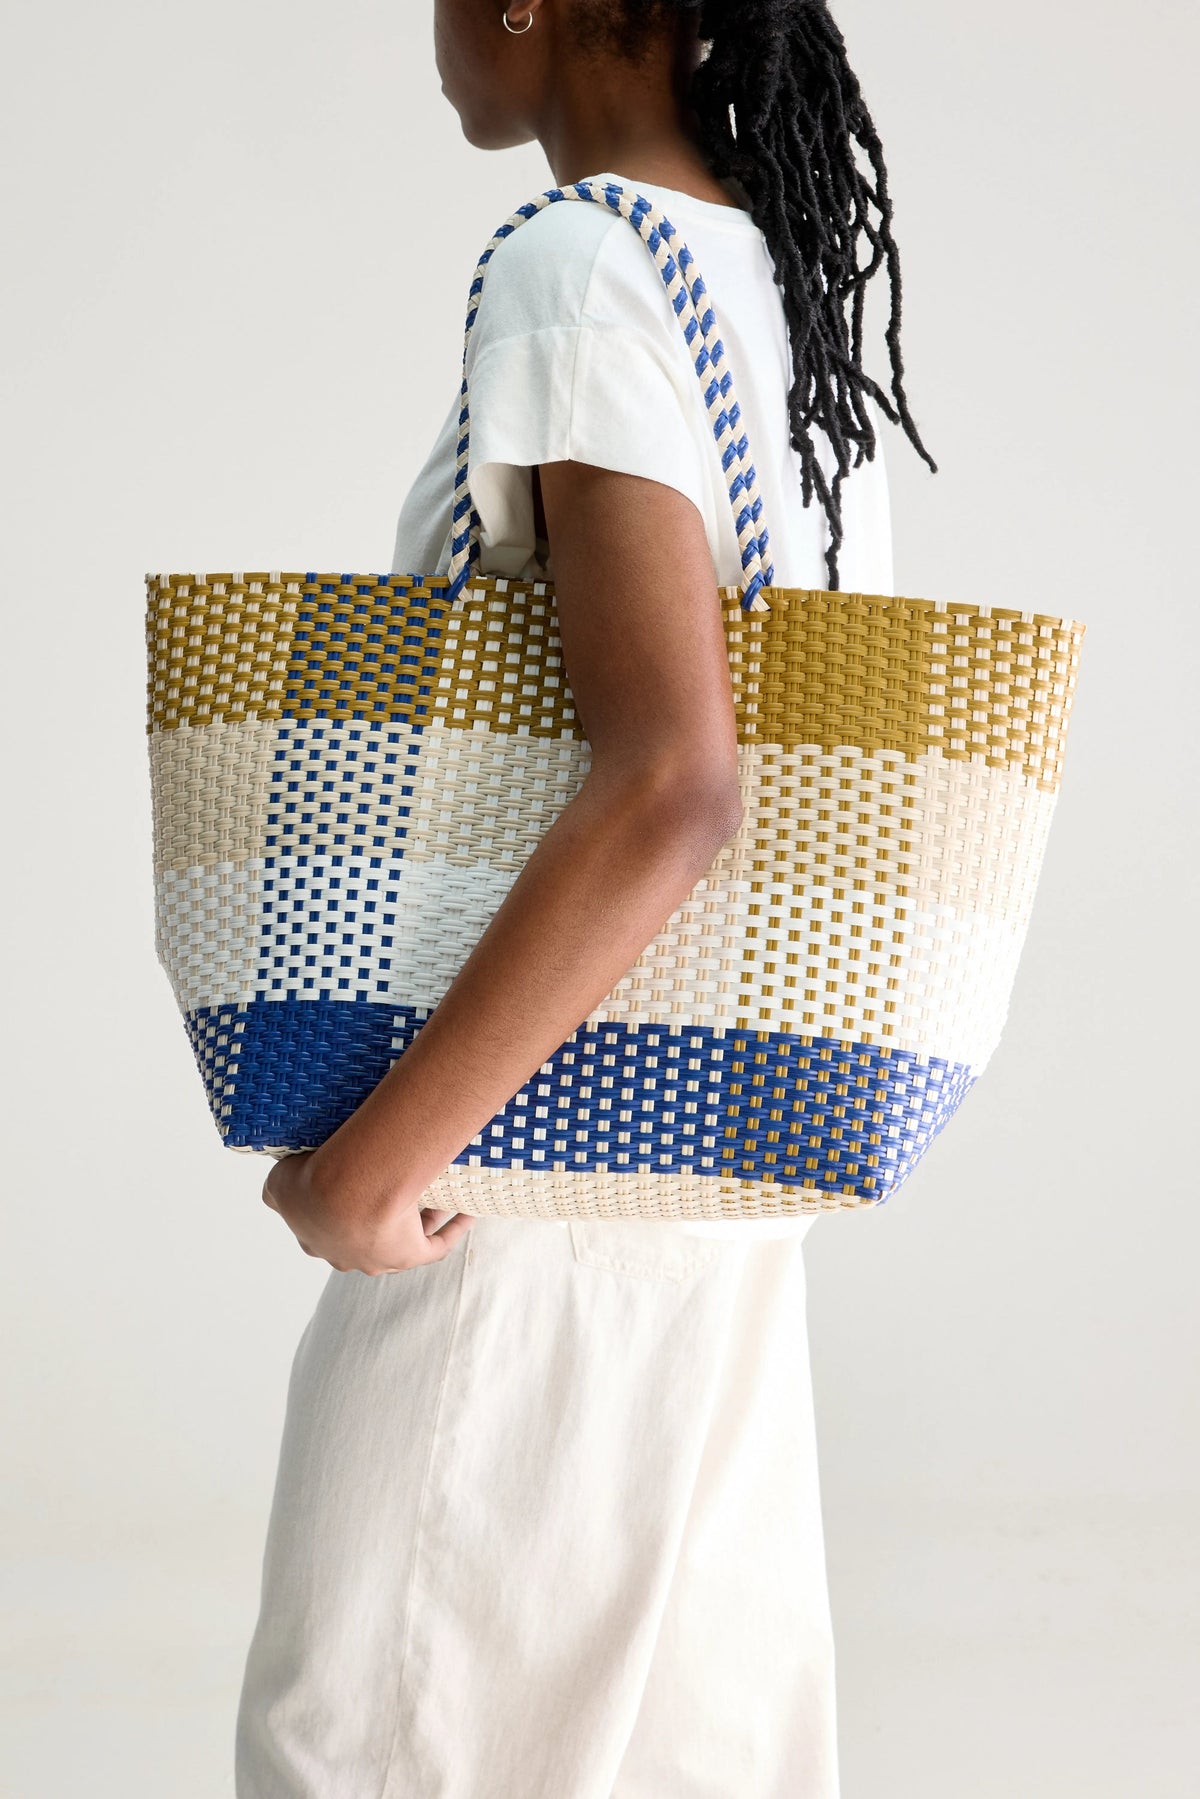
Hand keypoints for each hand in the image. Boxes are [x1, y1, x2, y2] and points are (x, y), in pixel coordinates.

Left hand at [261, 1149, 475, 1273]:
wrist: (342, 1189)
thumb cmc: (312, 1178)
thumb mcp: (280, 1174)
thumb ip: (278, 1174)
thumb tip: (279, 1162)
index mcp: (313, 1238)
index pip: (322, 1231)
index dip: (334, 1211)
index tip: (348, 1187)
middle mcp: (344, 1254)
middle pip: (362, 1240)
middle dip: (374, 1218)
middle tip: (390, 1186)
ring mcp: (376, 1258)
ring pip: (399, 1240)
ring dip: (415, 1219)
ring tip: (430, 1188)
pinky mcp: (407, 1255)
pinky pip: (435, 1247)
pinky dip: (452, 1228)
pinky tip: (465, 1210)